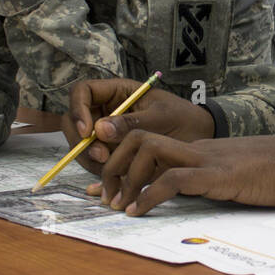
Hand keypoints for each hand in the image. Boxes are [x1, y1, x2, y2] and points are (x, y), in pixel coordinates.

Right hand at [64, 78, 214, 174]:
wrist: (200, 138)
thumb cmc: (183, 118)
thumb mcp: (161, 117)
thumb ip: (131, 123)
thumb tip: (99, 129)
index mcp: (117, 92)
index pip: (83, 92)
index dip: (78, 109)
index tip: (88, 131)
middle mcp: (107, 110)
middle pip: (75, 122)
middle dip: (82, 141)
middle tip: (102, 157)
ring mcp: (107, 132)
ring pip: (82, 145)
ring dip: (89, 159)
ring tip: (111, 171)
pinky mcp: (112, 151)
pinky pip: (96, 161)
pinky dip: (100, 171)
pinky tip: (112, 182)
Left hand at [84, 133, 274, 214]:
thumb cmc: (272, 174)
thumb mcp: (230, 178)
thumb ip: (204, 183)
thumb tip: (178, 199)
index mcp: (197, 150)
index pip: (146, 145)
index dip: (117, 163)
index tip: (99, 188)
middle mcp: (195, 149)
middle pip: (139, 139)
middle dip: (113, 167)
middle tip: (104, 197)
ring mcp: (205, 159)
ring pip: (150, 151)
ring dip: (127, 179)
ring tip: (118, 206)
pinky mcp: (218, 175)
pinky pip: (175, 179)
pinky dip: (150, 195)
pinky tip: (140, 212)